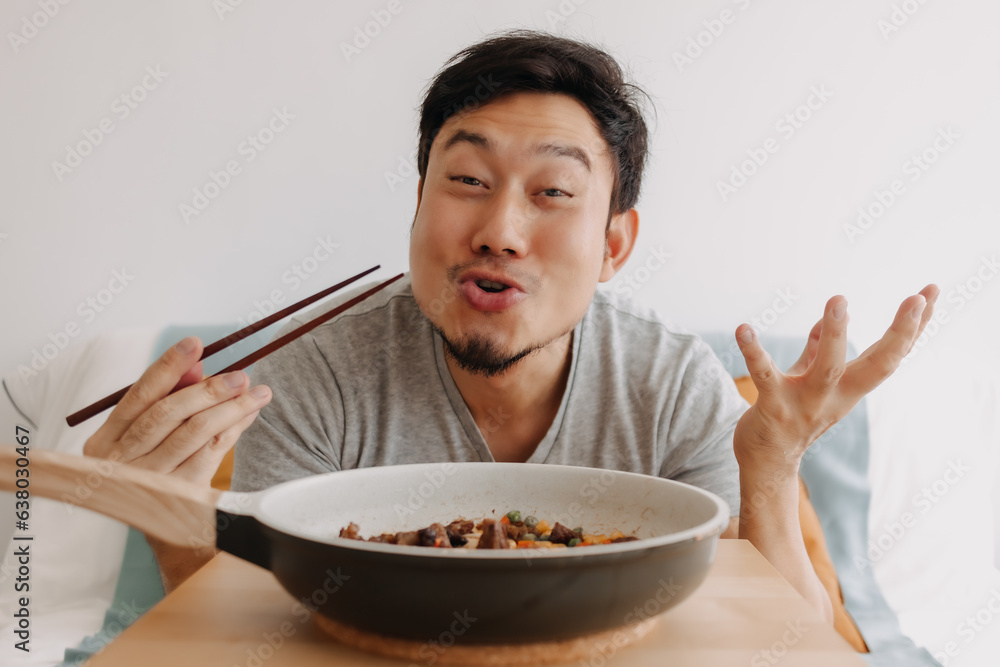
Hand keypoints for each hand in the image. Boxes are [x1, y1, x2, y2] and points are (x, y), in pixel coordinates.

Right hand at [83, 336, 271, 485]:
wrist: (160, 524)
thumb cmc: (153, 464)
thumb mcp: (150, 432)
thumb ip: (170, 396)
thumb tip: (197, 365)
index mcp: (106, 439)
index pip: (138, 395)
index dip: (168, 367)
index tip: (195, 343)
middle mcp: (121, 462)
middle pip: (168, 414)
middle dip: (208, 390)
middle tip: (241, 376)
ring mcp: (150, 481)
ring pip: (195, 434)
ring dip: (231, 409)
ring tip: (257, 393)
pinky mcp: (179, 495)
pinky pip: (212, 454)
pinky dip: (233, 431)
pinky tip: (249, 415)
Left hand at [733, 284, 939, 472]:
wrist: (767, 464)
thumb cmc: (791, 417)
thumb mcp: (810, 380)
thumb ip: (816, 350)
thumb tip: (830, 317)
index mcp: (851, 388)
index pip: (892, 354)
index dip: (915, 327)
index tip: (932, 291)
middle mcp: (836, 397)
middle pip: (878, 365)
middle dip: (900, 333)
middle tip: (915, 300)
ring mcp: (806, 405)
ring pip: (827, 369)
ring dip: (835, 335)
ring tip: (840, 300)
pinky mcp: (773, 408)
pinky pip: (764, 376)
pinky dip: (753, 351)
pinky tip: (744, 328)